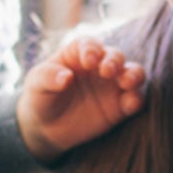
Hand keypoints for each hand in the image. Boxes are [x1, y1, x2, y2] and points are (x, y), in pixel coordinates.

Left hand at [18, 37, 145, 159]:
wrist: (46, 128)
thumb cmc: (40, 97)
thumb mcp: (36, 84)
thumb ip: (48, 77)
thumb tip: (66, 77)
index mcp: (78, 53)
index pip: (89, 44)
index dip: (92, 50)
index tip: (88, 62)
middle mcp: (99, 65)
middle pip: (115, 55)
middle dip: (114, 61)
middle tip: (107, 72)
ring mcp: (112, 85)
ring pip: (132, 73)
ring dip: (134, 75)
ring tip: (127, 82)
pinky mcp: (120, 106)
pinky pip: (134, 99)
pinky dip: (136, 100)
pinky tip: (130, 104)